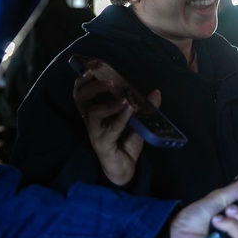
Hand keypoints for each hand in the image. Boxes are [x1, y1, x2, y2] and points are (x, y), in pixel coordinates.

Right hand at [72, 59, 159, 186]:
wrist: (125, 168)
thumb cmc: (125, 141)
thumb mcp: (136, 121)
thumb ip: (144, 107)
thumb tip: (156, 92)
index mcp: (94, 110)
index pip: (81, 91)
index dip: (82, 80)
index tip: (91, 69)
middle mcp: (91, 119)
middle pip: (80, 98)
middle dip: (92, 87)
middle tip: (108, 82)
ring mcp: (95, 132)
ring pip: (92, 113)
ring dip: (108, 103)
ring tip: (124, 98)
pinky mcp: (103, 143)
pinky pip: (111, 129)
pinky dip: (121, 118)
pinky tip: (130, 110)